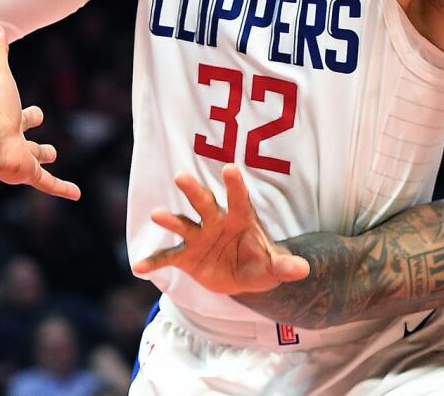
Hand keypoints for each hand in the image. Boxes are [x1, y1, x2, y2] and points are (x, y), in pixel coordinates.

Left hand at [0, 27, 79, 199]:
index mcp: (8, 118)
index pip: (22, 115)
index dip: (29, 114)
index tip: (37, 114)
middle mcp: (13, 139)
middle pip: (28, 141)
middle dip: (36, 143)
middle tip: (49, 148)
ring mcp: (20, 158)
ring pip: (36, 162)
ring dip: (45, 162)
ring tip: (52, 159)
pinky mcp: (28, 173)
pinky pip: (48, 184)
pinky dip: (62, 189)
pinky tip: (76, 195)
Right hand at [132, 164, 308, 293]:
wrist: (243, 275)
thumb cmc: (261, 263)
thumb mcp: (274, 267)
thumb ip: (285, 267)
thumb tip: (304, 269)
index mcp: (240, 218)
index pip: (239, 199)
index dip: (235, 185)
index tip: (230, 168)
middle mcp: (216, 222)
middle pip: (205, 203)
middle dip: (194, 191)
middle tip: (181, 177)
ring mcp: (199, 237)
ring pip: (183, 224)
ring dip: (170, 220)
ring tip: (157, 215)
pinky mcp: (187, 256)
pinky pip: (168, 258)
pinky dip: (154, 261)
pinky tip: (139, 266)